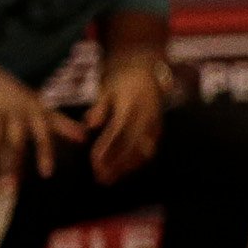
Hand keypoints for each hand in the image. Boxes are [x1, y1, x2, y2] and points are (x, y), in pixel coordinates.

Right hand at [0, 70, 80, 179]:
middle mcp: (16, 115)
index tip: (46, 174)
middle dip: (14, 165)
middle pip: (15, 143)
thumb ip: (65, 126)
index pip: (43, 136)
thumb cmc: (26, 102)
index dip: (45, 154)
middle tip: (13, 188)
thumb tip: (85, 139)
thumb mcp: (46, 111)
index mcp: (37, 114)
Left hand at [83, 60, 166, 186]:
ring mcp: (155, 123)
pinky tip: (125, 170)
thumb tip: (89, 124)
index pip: (118, 131)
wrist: (146, 69)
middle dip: (116, 164)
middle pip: (132, 145)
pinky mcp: (158, 127)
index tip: (93, 162)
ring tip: (111, 179)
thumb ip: (99, 107)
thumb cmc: (121, 79)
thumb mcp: (106, 89)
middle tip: (100, 178)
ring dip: (127, 167)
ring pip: (143, 150)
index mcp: (132, 105)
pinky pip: (150, 148)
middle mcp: (146, 116)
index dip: (106, 148)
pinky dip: (137, 161)